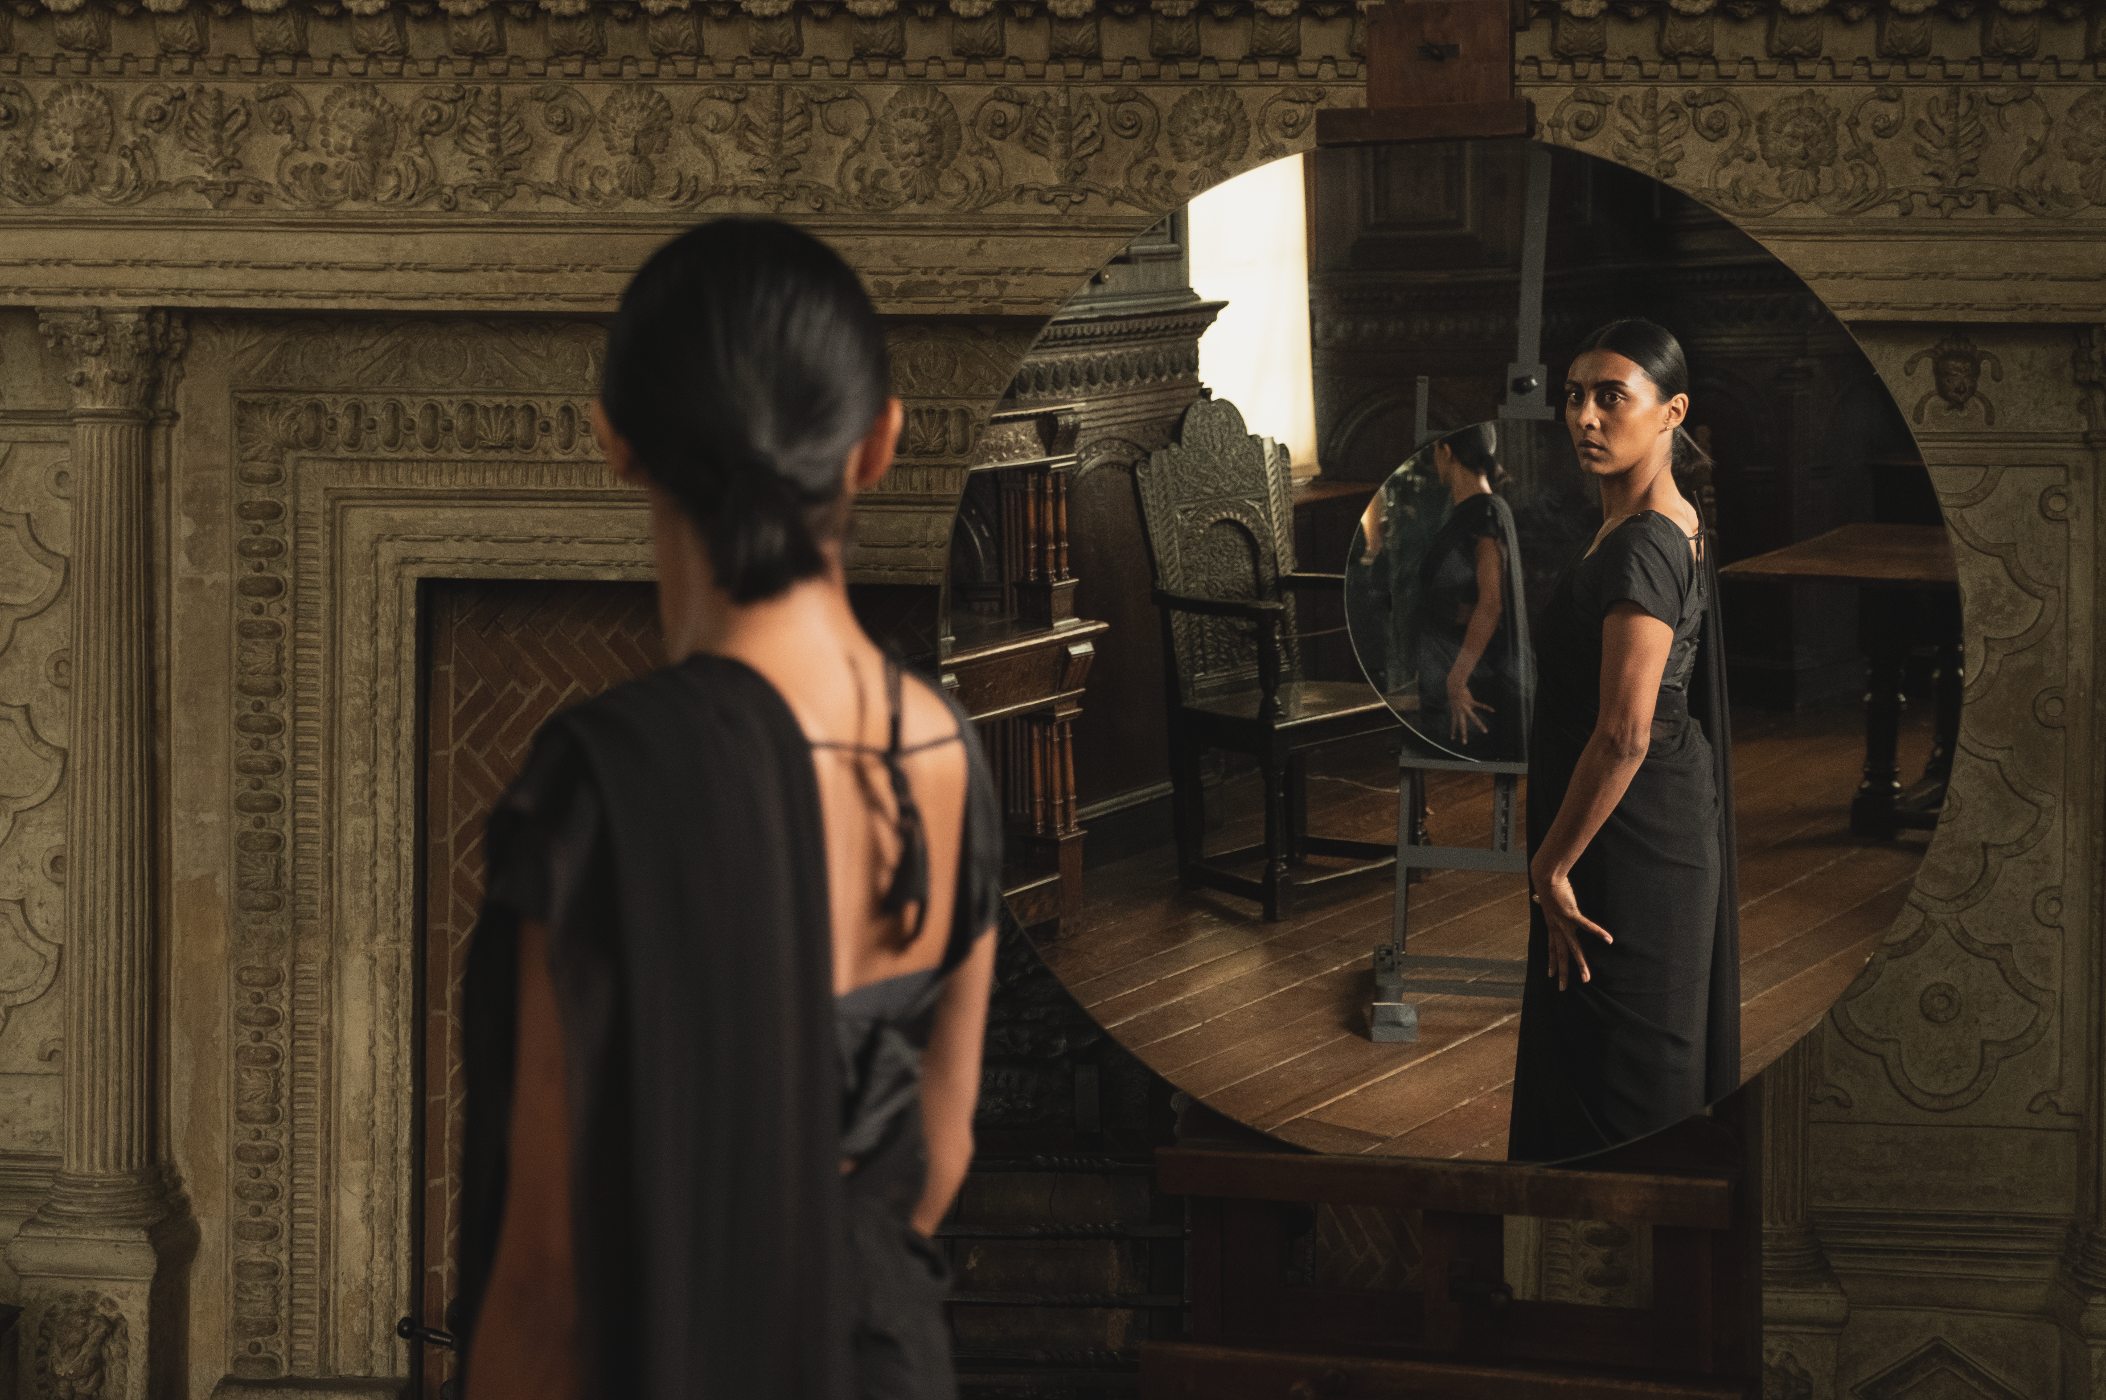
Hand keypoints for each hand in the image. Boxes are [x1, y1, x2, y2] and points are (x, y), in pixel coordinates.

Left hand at [1445, 666, 1492, 744]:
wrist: (1454, 686)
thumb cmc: (1455, 693)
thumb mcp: (1456, 701)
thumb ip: (1462, 706)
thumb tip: (1471, 708)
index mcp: (1456, 712)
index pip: (1453, 724)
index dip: (1453, 731)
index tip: (1452, 739)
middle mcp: (1460, 711)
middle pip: (1462, 725)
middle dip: (1463, 734)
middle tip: (1464, 743)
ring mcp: (1466, 707)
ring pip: (1473, 718)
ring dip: (1480, 725)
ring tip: (1485, 731)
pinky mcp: (1470, 701)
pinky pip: (1480, 705)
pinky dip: (1486, 708)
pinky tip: (1493, 711)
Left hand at [1530, 866, 1611, 991]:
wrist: (1545, 877)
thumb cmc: (1547, 887)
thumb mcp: (1544, 899)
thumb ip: (1543, 902)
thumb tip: (1536, 898)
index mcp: (1551, 926)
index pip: (1551, 949)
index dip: (1552, 962)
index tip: (1551, 976)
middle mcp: (1556, 928)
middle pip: (1561, 955)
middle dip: (1562, 973)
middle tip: (1562, 989)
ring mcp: (1564, 923)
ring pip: (1573, 948)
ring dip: (1580, 964)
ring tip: (1586, 978)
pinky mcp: (1571, 913)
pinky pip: (1586, 925)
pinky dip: (1597, 932)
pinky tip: (1608, 940)